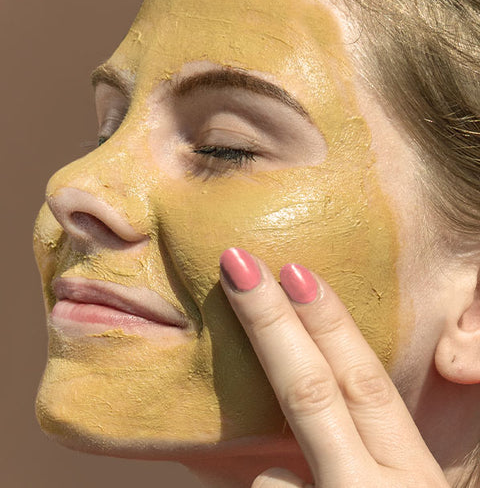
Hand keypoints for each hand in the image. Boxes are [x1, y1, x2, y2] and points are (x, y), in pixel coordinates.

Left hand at [219, 248, 448, 487]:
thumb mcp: (414, 479)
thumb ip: (390, 433)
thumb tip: (440, 362)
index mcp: (414, 472)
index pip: (366, 383)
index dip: (330, 323)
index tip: (292, 270)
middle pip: (311, 392)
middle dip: (268, 321)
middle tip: (235, 264)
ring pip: (272, 474)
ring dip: (272, 468)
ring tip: (292, 480)